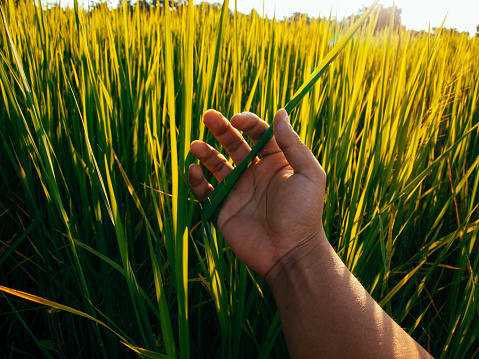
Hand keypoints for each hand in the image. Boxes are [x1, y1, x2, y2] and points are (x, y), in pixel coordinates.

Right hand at [189, 109, 326, 277]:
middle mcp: (255, 173)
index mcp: (276, 162)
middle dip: (221, 129)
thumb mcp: (308, 173)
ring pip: (216, 164)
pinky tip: (194, 171)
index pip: (258, 134)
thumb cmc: (304, 213)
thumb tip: (280, 112)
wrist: (290, 253)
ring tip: (195, 146)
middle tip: (208, 116)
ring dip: (205, 152)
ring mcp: (238, 190)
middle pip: (234, 144)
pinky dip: (196, 180)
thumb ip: (292, 143)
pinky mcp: (223, 209)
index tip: (236, 119)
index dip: (247, 123)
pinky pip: (205, 191)